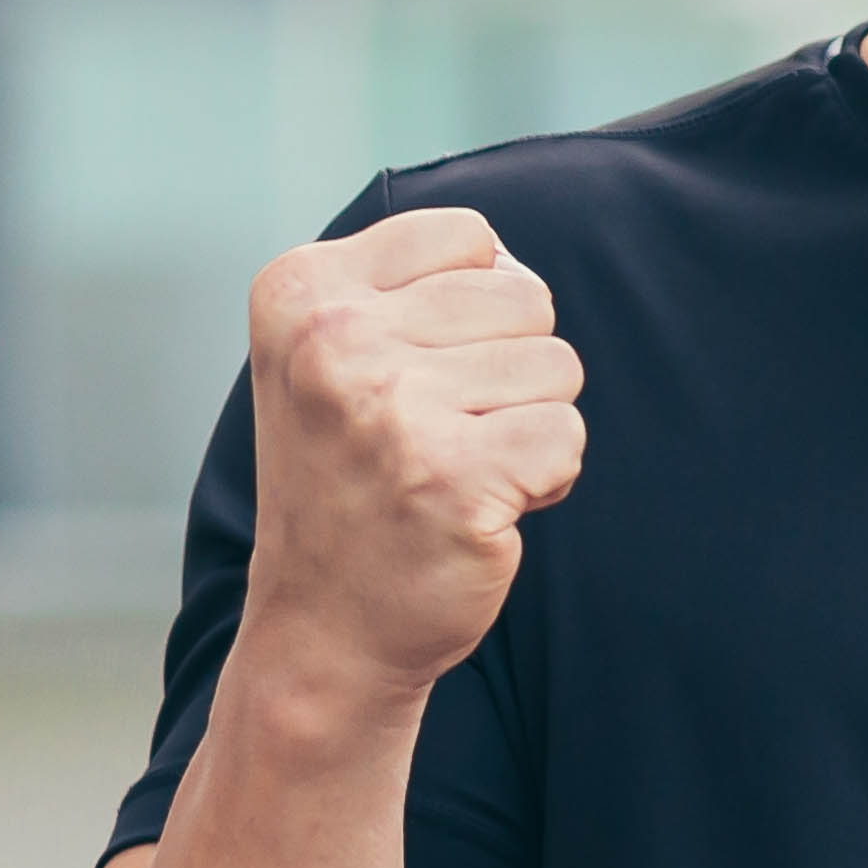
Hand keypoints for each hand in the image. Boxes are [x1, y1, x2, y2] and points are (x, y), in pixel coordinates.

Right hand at [239, 207, 585, 707]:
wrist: (322, 629)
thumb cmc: (350, 480)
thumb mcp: (330, 356)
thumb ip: (406, 288)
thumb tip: (514, 264)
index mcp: (301, 290)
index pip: (469, 238)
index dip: (473, 309)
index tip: (413, 372)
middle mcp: (333, 339)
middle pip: (525, 298)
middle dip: (510, 370)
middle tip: (439, 436)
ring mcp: (389, 409)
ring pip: (558, 365)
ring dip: (528, 425)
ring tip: (456, 471)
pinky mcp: (451, 479)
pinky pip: (567, 436)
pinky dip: (546, 479)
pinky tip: (481, 509)